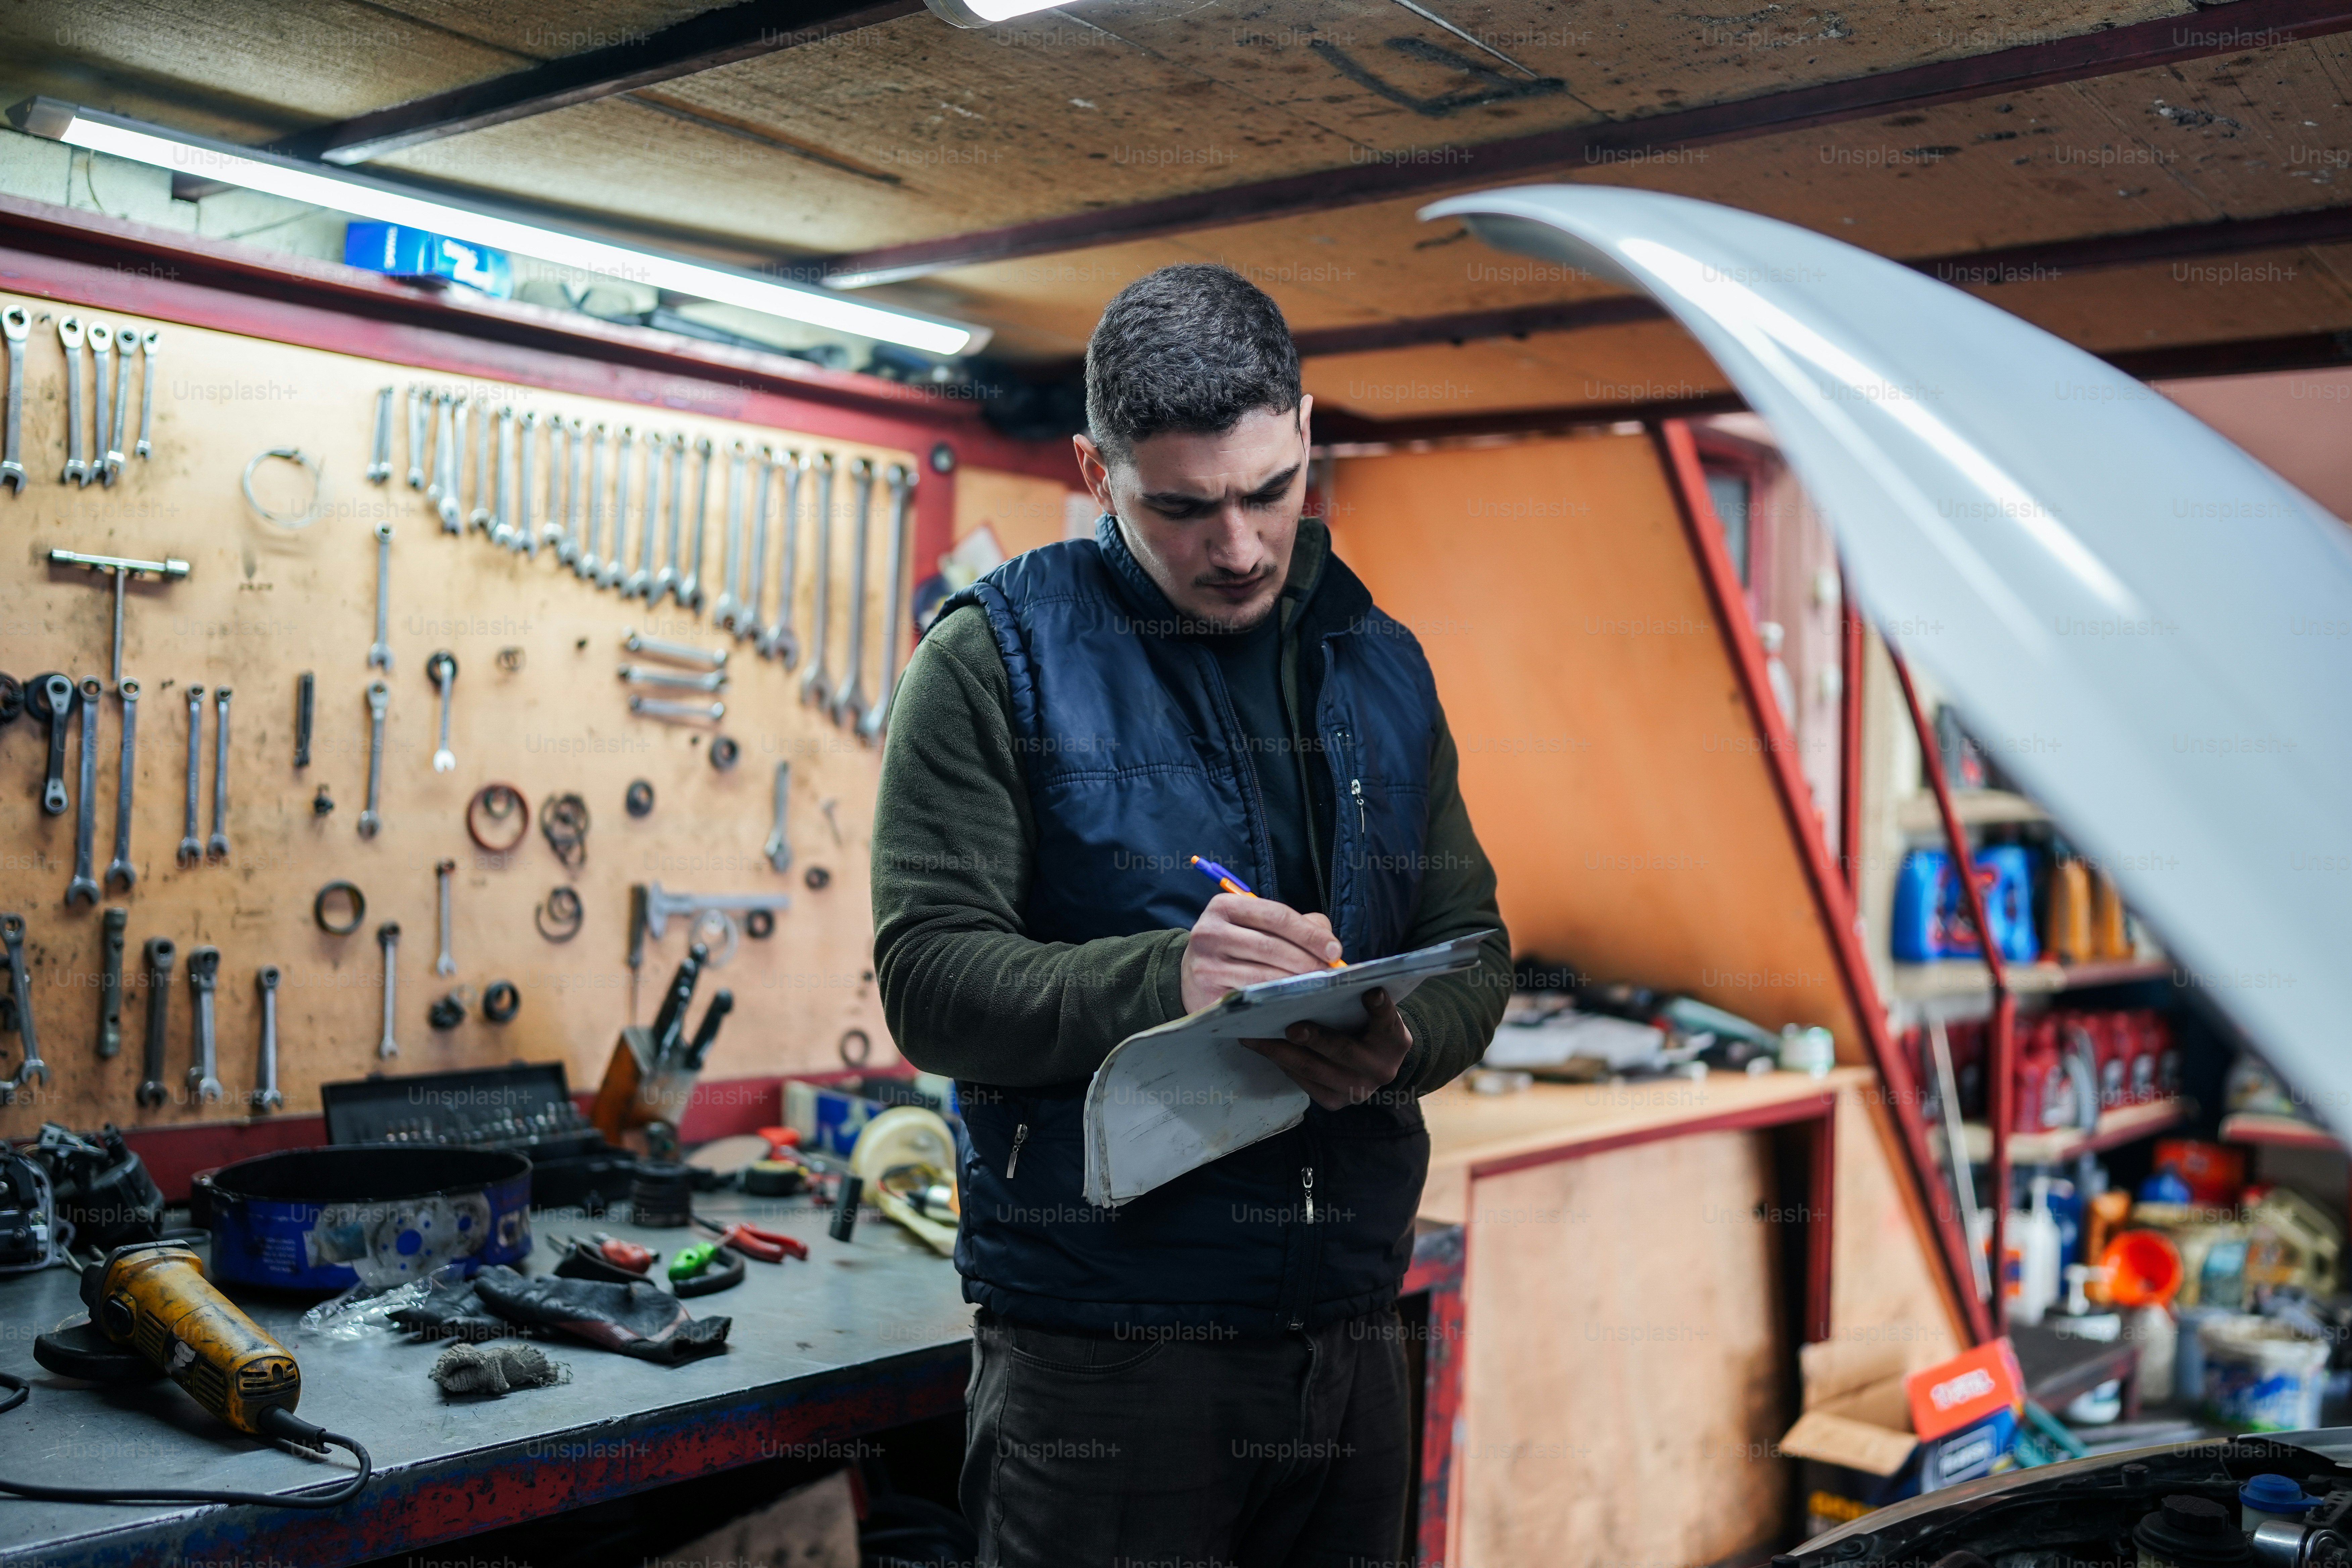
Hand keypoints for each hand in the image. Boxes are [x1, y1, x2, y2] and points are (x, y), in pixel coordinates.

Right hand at [1180, 893, 1340, 1013]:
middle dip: (1308, 961)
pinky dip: (1277, 1000)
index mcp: (1225, 906)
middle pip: (1271, 946)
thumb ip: (1296, 925)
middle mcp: (1210, 932)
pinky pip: (1251, 997)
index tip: (1334, 950)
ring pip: (1263, 975)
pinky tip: (1293, 1001)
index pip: (1276, 916)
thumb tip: (1329, 942)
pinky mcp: (1206, 994)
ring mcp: (1205, 964)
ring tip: (1318, 987)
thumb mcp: (1258, 924)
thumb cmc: (1236, 945)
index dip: (1310, 934)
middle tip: (1331, 974)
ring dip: (1296, 983)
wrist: (1191, 973)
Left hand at [1244, 988, 1413, 1110]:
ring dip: (1281, 1052)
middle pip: (1343, 1051)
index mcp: (1395, 1041)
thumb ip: (1358, 997)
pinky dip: (1281, 1062)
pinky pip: (1303, 1081)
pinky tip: (1261, 1046)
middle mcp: (1381, 1069)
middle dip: (1315, 1038)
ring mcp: (1357, 1090)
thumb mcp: (1371, 1011)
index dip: (1380, 1008)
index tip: (1372, 992)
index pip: (1388, 1021)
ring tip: (1256, 1036)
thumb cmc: (1366, 1025)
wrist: (1373, 1063)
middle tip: (1291, 1027)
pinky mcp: (1334, 1102)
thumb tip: (1323, 975)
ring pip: (1314, 1070)